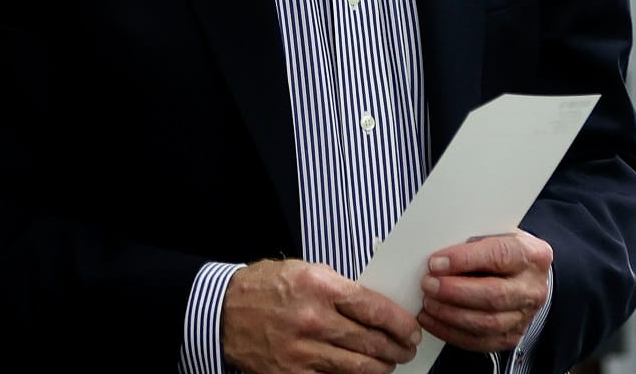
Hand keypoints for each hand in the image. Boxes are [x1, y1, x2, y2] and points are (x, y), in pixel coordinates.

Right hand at [222, 259, 420, 373]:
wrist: (223, 310)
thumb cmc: (268, 286)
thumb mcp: (309, 271)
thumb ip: (343, 289)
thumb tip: (379, 308)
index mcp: (321, 287)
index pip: (376, 310)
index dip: (401, 323)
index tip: (412, 329)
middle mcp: (313, 319)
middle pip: (371, 341)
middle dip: (397, 348)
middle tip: (407, 348)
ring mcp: (301, 351)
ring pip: (357, 367)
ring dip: (381, 367)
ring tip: (390, 363)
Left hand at [419, 230, 553, 353]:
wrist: (525, 277)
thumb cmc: (505, 254)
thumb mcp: (496, 237)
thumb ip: (473, 245)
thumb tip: (439, 259)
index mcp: (532, 255)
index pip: (500, 256)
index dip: (465, 260)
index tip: (437, 262)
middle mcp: (532, 288)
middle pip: (494, 294)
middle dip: (454, 291)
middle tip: (429, 284)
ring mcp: (524, 316)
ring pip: (486, 322)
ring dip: (450, 314)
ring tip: (428, 303)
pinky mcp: (510, 337)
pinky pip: (479, 342)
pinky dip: (451, 332)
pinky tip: (433, 321)